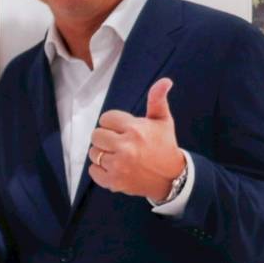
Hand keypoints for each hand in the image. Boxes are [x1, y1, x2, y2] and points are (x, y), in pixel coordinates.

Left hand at [88, 78, 185, 199]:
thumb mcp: (163, 121)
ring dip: (103, 153)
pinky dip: (100, 169)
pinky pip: (93, 170)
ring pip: (93, 152)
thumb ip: (157, 99)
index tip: (124, 130)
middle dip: (106, 137)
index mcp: (135, 130)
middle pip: (96, 135)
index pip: (106, 118)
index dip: (114, 123)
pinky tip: (115, 166)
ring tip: (119, 155)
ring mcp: (118, 166)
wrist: (171, 177)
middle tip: (119, 142)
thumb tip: (165, 81)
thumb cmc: (164, 145)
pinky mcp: (113, 181)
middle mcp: (125, 147)